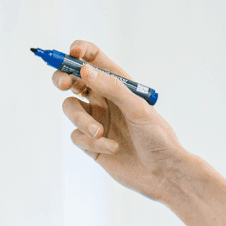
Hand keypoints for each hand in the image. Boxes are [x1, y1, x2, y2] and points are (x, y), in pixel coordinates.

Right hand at [53, 40, 191, 202]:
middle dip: (62, 77)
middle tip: (63, 84)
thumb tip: (85, 70)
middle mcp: (104, 99)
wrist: (163, 174)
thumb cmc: (158, 137)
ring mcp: (95, 120)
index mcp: (118, 84)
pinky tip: (113, 148)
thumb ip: (112, 88)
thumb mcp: (137, 109)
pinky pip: (76, 136)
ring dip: (81, 120)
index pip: (93, 58)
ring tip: (99, 133)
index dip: (80, 51)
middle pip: (72, 79)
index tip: (73, 54)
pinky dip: (91, 142)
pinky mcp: (90, 143)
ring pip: (70, 108)